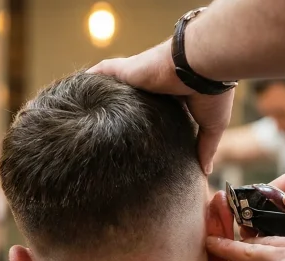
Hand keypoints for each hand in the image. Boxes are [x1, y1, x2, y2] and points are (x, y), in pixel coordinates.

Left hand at [88, 41, 234, 174]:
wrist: (203, 64)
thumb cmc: (212, 92)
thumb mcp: (212, 125)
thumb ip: (205, 147)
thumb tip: (205, 171)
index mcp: (171, 97)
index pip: (150, 111)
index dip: (141, 122)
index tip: (130, 139)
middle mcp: (151, 86)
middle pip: (127, 99)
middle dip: (114, 111)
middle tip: (98, 131)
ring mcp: (137, 77)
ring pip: (111, 86)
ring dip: (97, 96)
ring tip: (80, 114)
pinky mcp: (127, 70)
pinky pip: (101, 72)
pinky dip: (88, 80)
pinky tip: (72, 91)